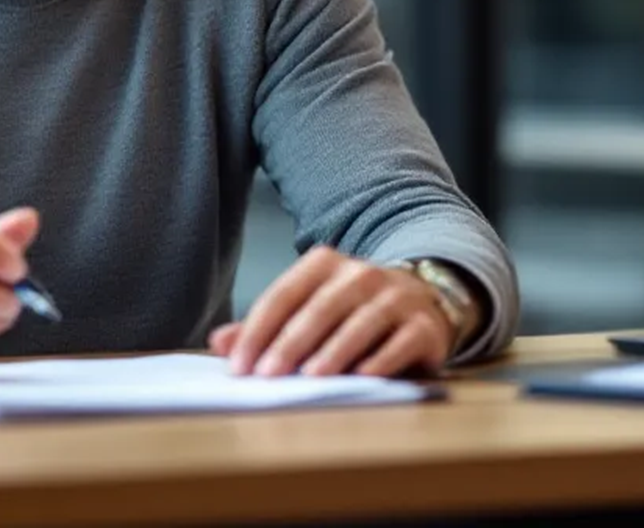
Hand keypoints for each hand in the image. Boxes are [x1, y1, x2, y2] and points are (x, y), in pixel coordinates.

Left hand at [209, 247, 453, 377]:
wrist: (424, 301)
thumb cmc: (352, 311)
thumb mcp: (309, 309)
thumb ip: (266, 326)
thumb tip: (219, 343)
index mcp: (324, 264)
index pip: (284, 294)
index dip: (258, 330)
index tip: (239, 365)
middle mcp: (361, 274)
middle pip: (320, 308)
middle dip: (290, 342)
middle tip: (267, 375)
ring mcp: (397, 297)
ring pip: (361, 323)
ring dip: (334, 350)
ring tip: (310, 377)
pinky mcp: (424, 325)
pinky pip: (401, 342)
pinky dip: (382, 360)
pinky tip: (362, 378)